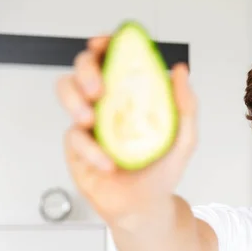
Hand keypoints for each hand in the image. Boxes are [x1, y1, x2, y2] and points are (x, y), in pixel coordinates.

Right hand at [56, 35, 197, 222]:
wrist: (146, 208)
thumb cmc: (162, 171)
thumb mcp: (184, 138)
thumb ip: (185, 105)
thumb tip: (180, 71)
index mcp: (132, 96)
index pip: (114, 60)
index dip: (106, 46)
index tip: (105, 43)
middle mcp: (108, 104)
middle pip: (84, 69)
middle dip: (86, 70)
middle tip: (99, 88)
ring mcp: (90, 124)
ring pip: (67, 93)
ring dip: (75, 101)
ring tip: (91, 119)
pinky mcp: (77, 147)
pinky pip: (74, 137)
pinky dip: (91, 150)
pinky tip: (108, 163)